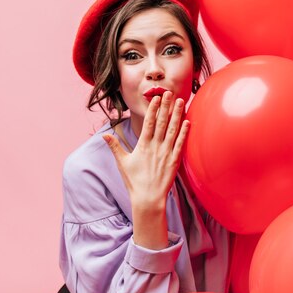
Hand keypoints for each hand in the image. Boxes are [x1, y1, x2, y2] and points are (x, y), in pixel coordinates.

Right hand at [103, 91, 189, 248]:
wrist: (148, 199)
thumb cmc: (134, 182)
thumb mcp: (122, 163)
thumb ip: (114, 146)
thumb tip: (104, 135)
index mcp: (143, 145)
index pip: (149, 123)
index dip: (153, 109)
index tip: (156, 98)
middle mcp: (155, 147)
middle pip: (162, 122)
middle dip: (166, 106)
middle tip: (170, 93)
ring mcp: (166, 153)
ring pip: (173, 130)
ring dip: (177, 115)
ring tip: (181, 102)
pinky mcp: (175, 161)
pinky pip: (181, 144)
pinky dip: (185, 132)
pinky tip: (188, 122)